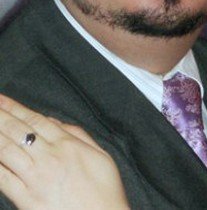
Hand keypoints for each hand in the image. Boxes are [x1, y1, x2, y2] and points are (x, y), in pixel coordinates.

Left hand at [0, 95, 128, 209]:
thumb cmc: (105, 192)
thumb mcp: (101, 155)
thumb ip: (79, 134)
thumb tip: (56, 122)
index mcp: (68, 145)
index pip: (35, 120)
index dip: (15, 108)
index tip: (1, 99)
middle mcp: (49, 158)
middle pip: (17, 131)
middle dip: (0, 115)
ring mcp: (35, 178)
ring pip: (6, 150)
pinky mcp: (25, 198)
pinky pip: (2, 178)